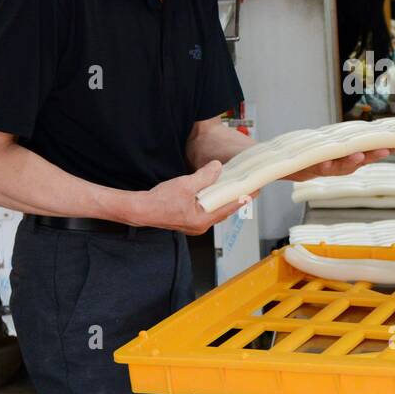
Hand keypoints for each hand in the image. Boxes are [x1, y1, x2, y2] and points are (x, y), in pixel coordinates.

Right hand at [132, 160, 255, 233]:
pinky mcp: (187, 219)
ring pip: (213, 210)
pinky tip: (212, 190)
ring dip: (222, 198)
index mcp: (202, 220)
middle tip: (245, 187)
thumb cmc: (159, 202)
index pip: (229, 208)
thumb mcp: (185, 185)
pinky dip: (211, 200)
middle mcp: (200, 225)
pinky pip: (204, 209)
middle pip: (223, 210)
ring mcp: (193, 224)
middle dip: (234, 198)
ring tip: (231, 187)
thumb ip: (204, 176)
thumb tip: (217, 168)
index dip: (242, 198)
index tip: (254, 191)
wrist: (140, 209)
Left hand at [283, 148, 390, 182]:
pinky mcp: (315, 168)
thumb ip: (355, 138)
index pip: (374, 151)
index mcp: (353, 155)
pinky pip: (320, 168)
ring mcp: (331, 167)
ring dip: (352, 162)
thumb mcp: (339, 143)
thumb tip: (377, 126)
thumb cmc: (321, 153)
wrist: (295, 164)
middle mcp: (344, 164)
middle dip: (374, 155)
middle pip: (363, 160)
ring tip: (359, 156)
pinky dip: (325, 165)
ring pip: (344, 167)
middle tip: (386, 150)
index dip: (388, 149)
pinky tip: (326, 162)